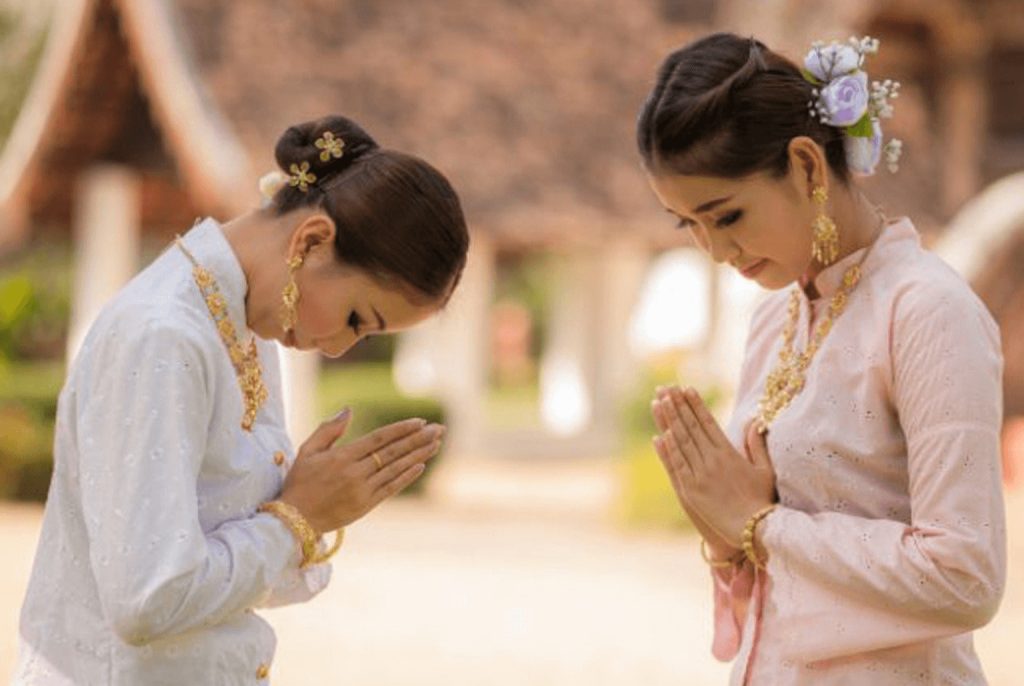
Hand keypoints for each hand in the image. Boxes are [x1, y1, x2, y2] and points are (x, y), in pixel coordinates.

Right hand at [279, 409, 443, 533]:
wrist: (294, 521)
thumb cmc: (299, 483)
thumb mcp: (307, 451)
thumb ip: (328, 430)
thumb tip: (348, 410)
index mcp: (341, 457)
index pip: (379, 438)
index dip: (401, 429)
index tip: (420, 421)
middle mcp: (355, 473)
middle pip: (393, 452)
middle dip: (418, 439)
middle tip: (438, 428)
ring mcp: (362, 490)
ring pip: (396, 469)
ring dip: (418, 455)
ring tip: (436, 443)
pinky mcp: (366, 506)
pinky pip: (391, 488)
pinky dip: (407, 477)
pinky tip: (421, 465)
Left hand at [652, 386, 774, 547]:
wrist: (752, 529)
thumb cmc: (762, 500)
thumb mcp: (765, 469)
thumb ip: (757, 444)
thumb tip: (755, 421)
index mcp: (729, 453)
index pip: (708, 422)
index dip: (696, 404)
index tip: (687, 389)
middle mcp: (712, 460)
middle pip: (690, 427)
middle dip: (677, 406)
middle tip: (666, 388)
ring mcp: (700, 475)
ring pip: (680, 442)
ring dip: (668, 421)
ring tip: (659, 402)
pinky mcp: (690, 490)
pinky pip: (676, 465)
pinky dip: (667, 450)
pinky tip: (660, 435)